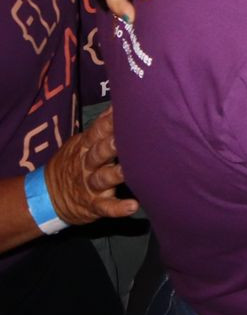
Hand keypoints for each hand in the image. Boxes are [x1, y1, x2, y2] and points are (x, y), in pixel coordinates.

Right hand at [43, 109, 138, 226]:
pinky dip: (118, 208)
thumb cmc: (73, 163)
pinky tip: (132, 206)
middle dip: (109, 146)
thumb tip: (118, 105)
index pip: (97, 132)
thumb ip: (99, 128)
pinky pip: (106, 207)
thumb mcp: (80, 144)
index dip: (109, 122)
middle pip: (98, 154)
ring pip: (102, 179)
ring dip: (114, 175)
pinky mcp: (93, 205)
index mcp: (85, 147)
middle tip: (120, 139)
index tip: (125, 111)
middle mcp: (87, 165)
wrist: (46, 197)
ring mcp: (89, 186)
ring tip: (127, 171)